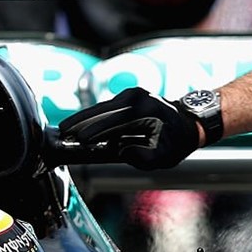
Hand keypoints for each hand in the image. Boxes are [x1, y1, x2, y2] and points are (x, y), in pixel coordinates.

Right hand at [55, 87, 196, 169]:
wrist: (189, 122)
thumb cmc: (176, 142)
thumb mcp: (164, 156)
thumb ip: (143, 158)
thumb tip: (121, 152)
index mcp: (145, 111)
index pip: (114, 121)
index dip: (95, 131)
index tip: (79, 140)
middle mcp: (137, 97)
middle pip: (102, 109)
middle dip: (81, 121)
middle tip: (62, 131)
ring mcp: (133, 94)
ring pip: (102, 107)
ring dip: (84, 117)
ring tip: (66, 128)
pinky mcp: (129, 96)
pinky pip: (107, 107)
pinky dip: (94, 115)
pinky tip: (81, 124)